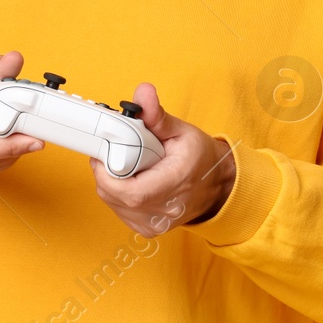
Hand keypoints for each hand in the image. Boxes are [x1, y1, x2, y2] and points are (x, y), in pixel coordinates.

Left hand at [91, 82, 235, 236]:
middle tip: (116, 151)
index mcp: (173, 185)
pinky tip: (130, 179)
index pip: (127, 190)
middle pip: (113, 194)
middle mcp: (162, 211)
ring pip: (111, 201)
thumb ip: (156, 116)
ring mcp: (153, 224)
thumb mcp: (182, 132)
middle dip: (106, 169)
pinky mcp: (146, 228)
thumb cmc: (200, 158)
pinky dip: (117, 192)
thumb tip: (143, 94)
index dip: (107, 169)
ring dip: (111, 180)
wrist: (216, 187)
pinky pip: (117, 209)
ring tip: (128, 164)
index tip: (107, 150)